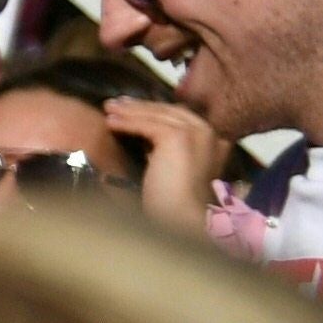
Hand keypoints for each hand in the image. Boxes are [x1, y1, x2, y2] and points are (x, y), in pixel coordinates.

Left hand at [98, 91, 234, 233]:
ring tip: (108, 109)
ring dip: (130, 111)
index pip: (180, 118)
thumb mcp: (174, 169)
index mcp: (215, 141)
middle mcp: (210, 133)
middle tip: (115, 104)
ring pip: (157, 115)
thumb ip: (168, 152)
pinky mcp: (178, 137)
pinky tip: (110, 122)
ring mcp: (196, 133)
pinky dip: (127, 122)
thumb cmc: (175, 203)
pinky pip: (147, 124)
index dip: (155, 112)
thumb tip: (147, 140)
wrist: (182, 217)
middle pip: (169, 112)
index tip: (131, 109)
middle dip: (140, 107)